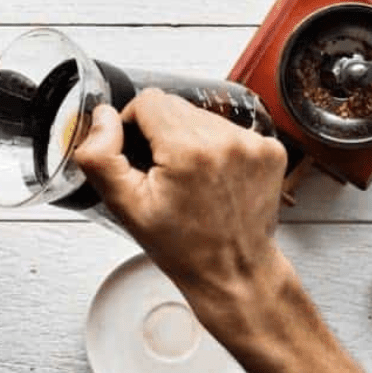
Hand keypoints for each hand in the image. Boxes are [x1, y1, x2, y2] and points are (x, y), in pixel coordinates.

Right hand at [73, 89, 287, 306]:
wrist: (234, 272)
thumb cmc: (184, 247)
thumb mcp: (126, 208)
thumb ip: (101, 158)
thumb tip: (102, 116)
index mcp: (188, 149)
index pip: (148, 100)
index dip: (134, 126)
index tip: (141, 156)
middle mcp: (226, 139)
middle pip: (176, 106)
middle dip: (163, 134)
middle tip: (166, 175)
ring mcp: (254, 143)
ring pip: (202, 116)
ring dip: (190, 139)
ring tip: (192, 179)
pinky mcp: (270, 149)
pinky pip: (229, 129)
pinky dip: (217, 147)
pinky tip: (215, 178)